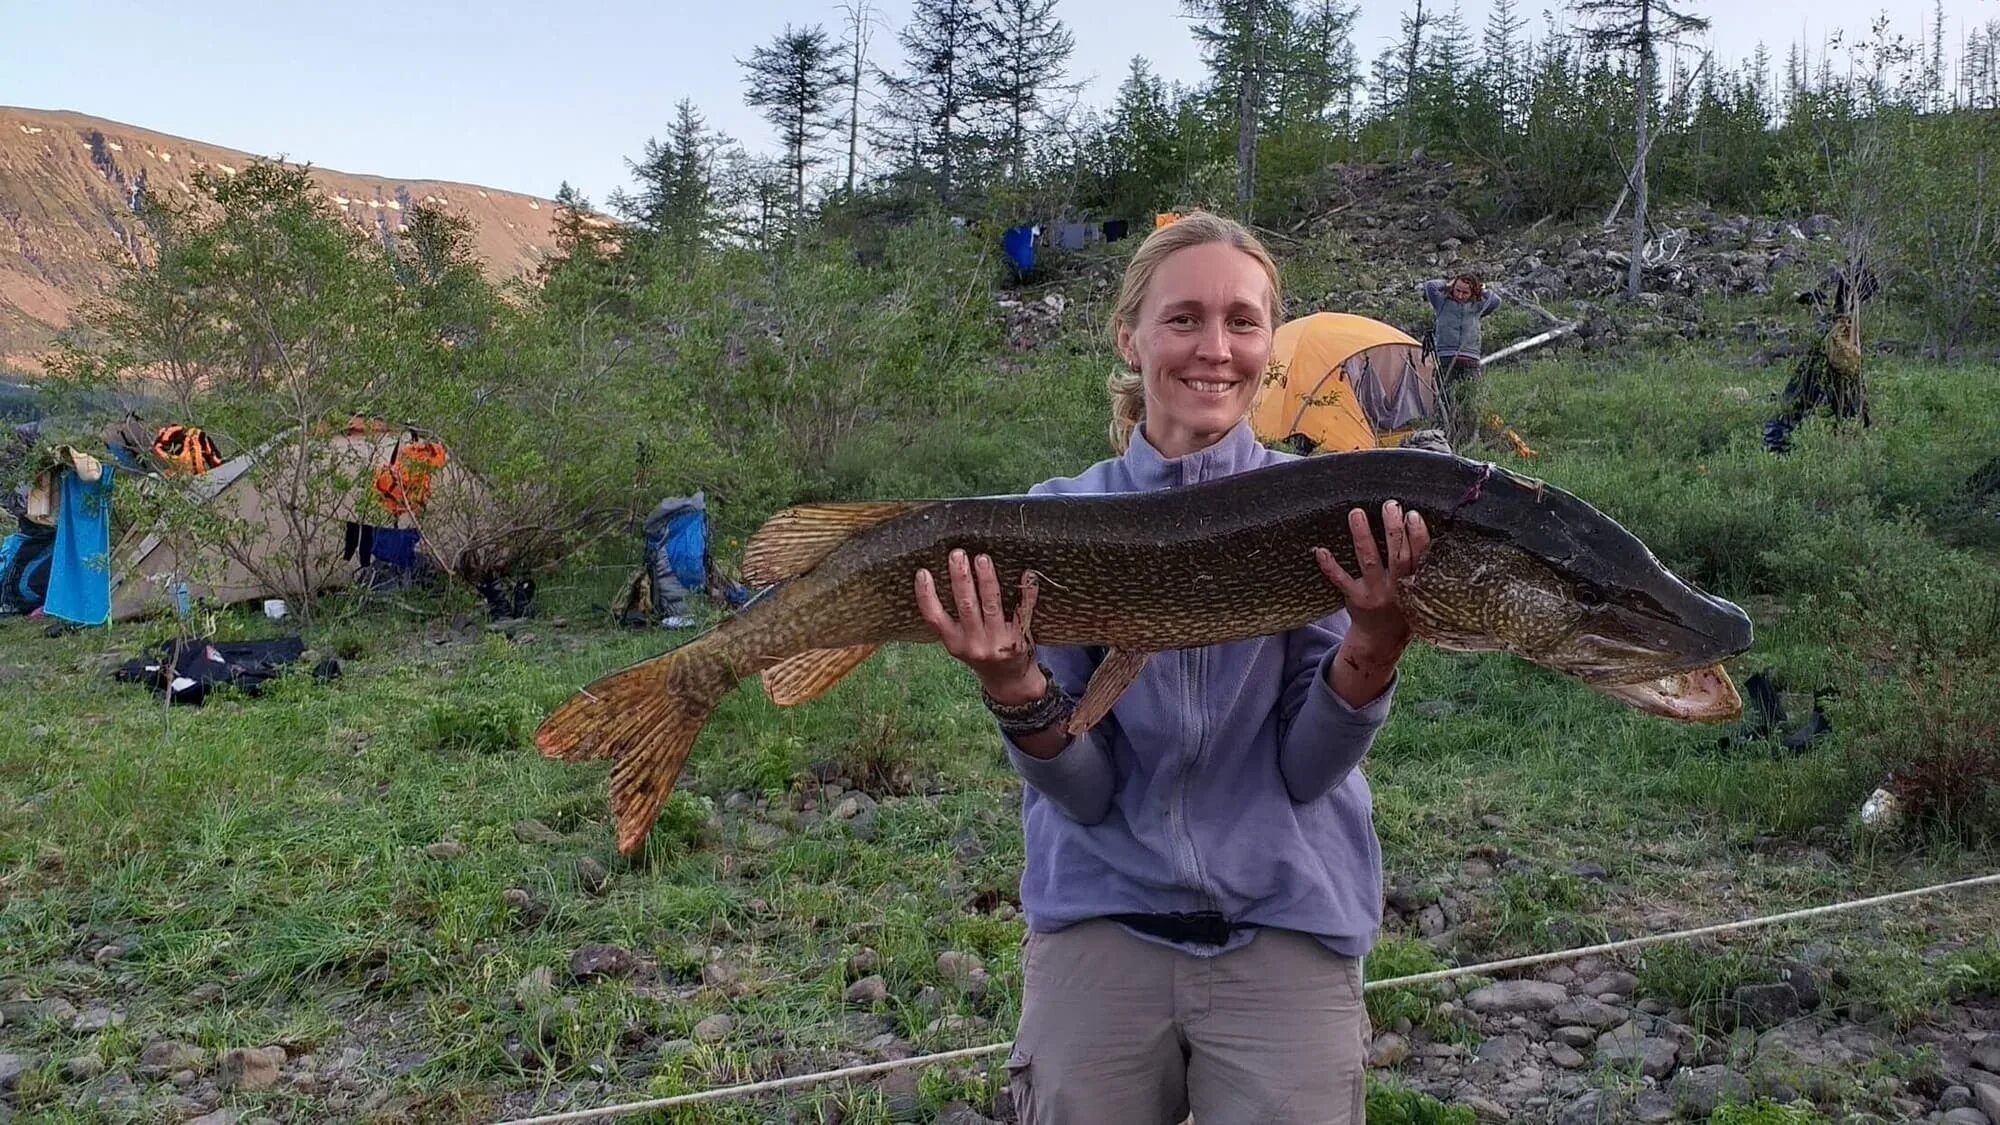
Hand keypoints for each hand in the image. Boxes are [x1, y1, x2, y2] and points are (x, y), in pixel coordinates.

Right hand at [915, 549, 1042, 704]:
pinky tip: (1027, 574)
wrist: (1010, 682)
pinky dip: (1026, 593)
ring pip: (992, 605)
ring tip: (982, 559)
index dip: (926, 595)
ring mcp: (998, 642)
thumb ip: (952, 618)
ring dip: (987, 580)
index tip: (923, 572)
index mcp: (955, 643)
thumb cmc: (981, 654)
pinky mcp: (1020, 639)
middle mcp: (975, 644)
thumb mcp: (959, 643)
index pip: (935, 618)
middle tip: (957, 554)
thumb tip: (944, 575)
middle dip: (961, 578)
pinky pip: (1023, 612)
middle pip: (966, 606)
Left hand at [1314, 499, 1431, 650]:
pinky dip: (1331, 567)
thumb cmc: (1403, 605)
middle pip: (1397, 556)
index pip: (1420, 557)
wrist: (1382, 639)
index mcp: (1417, 584)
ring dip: (1363, 537)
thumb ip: (1420, 564)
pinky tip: (1321, 550)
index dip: (1418, 536)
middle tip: (1390, 505)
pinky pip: (1341, 581)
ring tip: (1356, 513)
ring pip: (1368, 562)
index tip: (1413, 514)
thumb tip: (1416, 521)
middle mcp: (1397, 589)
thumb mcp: (1420, 590)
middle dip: (1394, 530)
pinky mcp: (1355, 599)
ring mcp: (1375, 594)